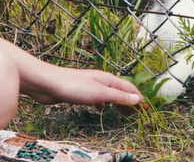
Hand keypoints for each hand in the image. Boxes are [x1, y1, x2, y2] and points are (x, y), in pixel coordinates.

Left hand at [22, 65, 142, 105]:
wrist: (47, 83)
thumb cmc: (73, 86)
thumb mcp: (99, 93)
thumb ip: (118, 97)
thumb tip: (137, 100)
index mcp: (108, 79)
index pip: (129, 89)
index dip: (138, 98)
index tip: (147, 108)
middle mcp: (101, 81)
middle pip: (120, 91)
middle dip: (130, 102)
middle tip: (138, 114)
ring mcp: (91, 86)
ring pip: (109, 95)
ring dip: (118, 103)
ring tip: (124, 113)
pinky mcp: (80, 92)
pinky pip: (98, 98)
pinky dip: (104, 104)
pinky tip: (101, 109)